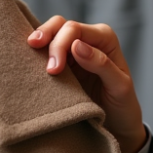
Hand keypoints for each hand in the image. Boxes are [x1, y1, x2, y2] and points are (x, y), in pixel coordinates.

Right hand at [27, 16, 146, 152]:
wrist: (119, 127)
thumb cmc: (123, 106)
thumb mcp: (120, 87)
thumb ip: (102, 64)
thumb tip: (77, 45)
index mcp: (105, 38)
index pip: (75, 29)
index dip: (60, 44)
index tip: (54, 70)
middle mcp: (88, 39)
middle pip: (59, 25)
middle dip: (47, 40)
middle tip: (44, 67)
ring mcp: (73, 51)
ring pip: (50, 35)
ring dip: (38, 46)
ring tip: (29, 62)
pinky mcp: (63, 64)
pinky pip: (45, 52)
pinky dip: (36, 55)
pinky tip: (29, 64)